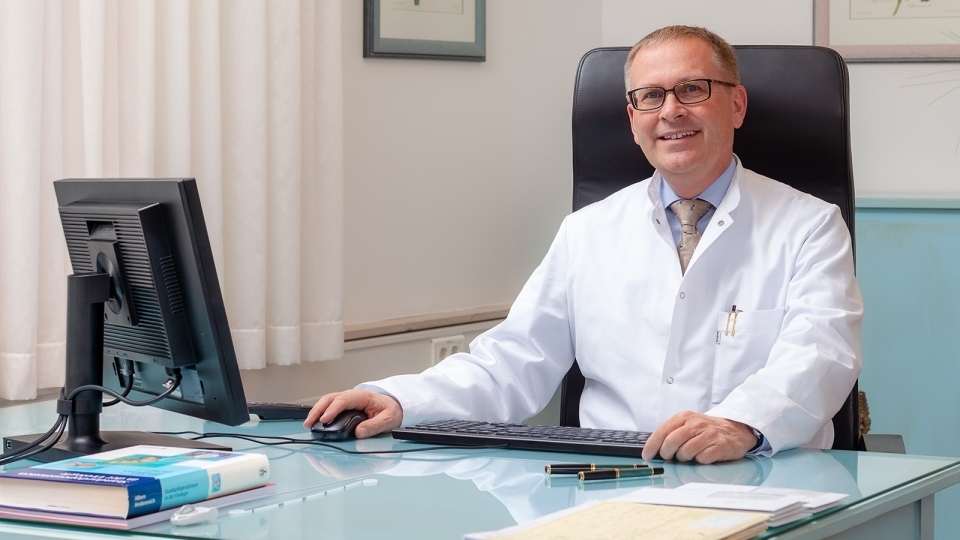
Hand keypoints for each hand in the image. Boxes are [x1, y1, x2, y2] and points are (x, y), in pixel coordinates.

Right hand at [303, 389, 402, 438]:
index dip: (332, 410)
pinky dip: (321, 412)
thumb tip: (359, 432)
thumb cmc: (392, 410)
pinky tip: (315, 422)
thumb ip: (374, 426)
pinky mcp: (345, 406)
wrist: (395, 406)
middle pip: (331, 398)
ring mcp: (348, 400)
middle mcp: (353, 396)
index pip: (343, 400)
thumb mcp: (389, 419)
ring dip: (316, 411)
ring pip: (327, 401)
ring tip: (308, 424)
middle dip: (318, 410)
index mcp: (363, 396)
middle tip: (310, 423)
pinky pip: (330, 406)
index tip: (324, 420)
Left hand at [640, 411, 756, 463]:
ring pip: (685, 452)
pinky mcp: (720, 446)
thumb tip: (653, 449)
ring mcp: (709, 434)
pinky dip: (699, 461)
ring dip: (683, 458)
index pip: (662, 431)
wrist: (735, 429)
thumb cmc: (707, 429)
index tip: (647, 456)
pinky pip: (702, 459)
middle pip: (671, 442)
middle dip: (666, 454)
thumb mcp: (688, 424)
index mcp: (685, 417)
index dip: (652, 445)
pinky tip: (703, 456)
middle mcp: (697, 424)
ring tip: (689, 455)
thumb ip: (672, 432)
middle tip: (669, 457)